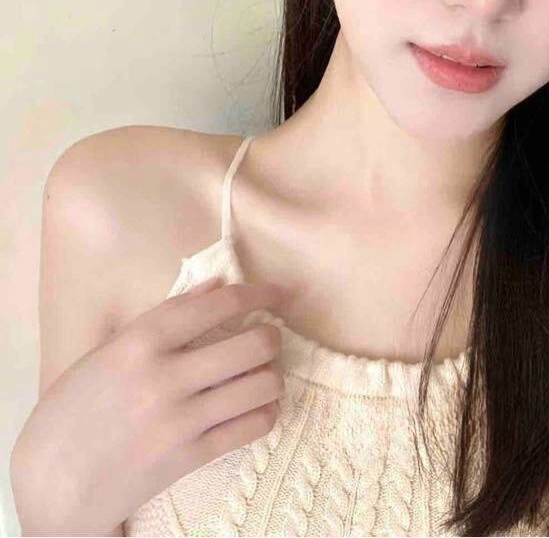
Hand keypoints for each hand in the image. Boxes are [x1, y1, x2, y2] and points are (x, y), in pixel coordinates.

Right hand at [12, 276, 292, 535]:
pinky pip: (252, 427)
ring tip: (264, 374)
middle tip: (269, 338)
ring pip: (261, 385)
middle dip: (272, 337)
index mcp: (140, 341)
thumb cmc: (77, 407)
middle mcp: (164, 377)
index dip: (255, 294)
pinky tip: (258, 407)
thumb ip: (164, 318)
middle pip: (253, 344)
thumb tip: (216, 285)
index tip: (275, 293)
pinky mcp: (189, 458)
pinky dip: (265, 412)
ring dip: (272, 376)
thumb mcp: (109, 351)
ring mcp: (179, 420)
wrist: (53, 481)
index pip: (217, 305)